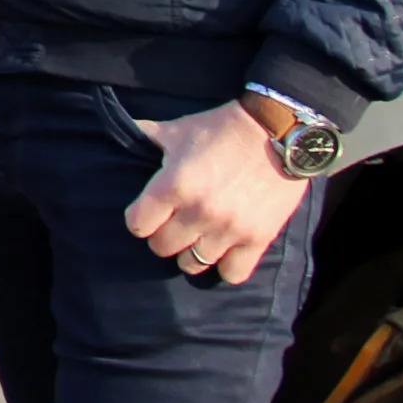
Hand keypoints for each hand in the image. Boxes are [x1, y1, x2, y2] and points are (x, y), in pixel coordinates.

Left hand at [125, 101, 312, 284]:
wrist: (278, 131)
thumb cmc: (222, 128)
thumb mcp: (179, 129)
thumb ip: (148, 135)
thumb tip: (124, 130)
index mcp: (173, 185)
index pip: (138, 224)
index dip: (140, 219)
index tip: (148, 214)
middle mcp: (198, 212)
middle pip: (162, 248)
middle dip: (163, 236)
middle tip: (174, 225)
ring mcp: (229, 228)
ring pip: (193, 264)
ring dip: (192, 252)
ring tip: (198, 238)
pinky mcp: (258, 238)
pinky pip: (232, 273)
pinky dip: (226, 266)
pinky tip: (225, 251)